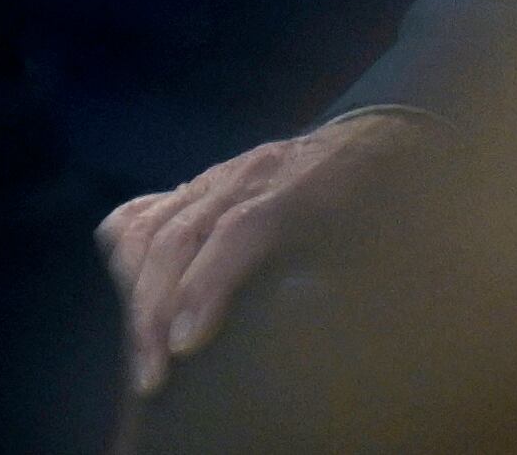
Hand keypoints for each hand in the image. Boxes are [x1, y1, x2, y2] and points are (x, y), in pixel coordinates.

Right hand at [96, 110, 425, 393]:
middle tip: (154, 376)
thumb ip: (354, 273)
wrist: (378, 142)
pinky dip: (128, 254)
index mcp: (305, 185)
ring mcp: (220, 176)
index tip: (185, 345)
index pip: (241, 229)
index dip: (207, 285)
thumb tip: (310, 312)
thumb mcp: (388, 237)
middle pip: (183, 235)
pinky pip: (145, 212)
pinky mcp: (200, 185)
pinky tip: (130, 293)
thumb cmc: (387, 203)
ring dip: (136, 295)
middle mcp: (252, 174)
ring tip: (142, 354)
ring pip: (154, 227)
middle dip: (157, 310)